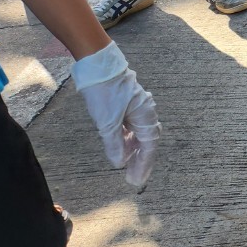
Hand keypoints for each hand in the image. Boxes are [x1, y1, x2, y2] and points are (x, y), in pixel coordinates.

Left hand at [71, 42, 161, 190]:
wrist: (97, 66)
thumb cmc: (105, 91)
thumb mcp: (107, 122)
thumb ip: (114, 144)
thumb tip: (119, 163)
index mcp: (146, 115)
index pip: (148, 145)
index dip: (143, 164)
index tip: (136, 180)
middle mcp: (145, 112)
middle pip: (147, 141)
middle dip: (140, 160)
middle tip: (132, 177)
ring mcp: (136, 107)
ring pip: (138, 134)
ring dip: (133, 150)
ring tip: (125, 165)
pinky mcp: (126, 104)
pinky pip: (130, 126)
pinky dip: (126, 139)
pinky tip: (120, 146)